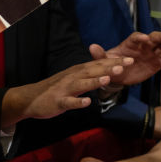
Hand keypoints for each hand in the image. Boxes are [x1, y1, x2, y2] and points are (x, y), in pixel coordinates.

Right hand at [1, 57, 130, 126]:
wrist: (30, 98)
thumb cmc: (54, 89)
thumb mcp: (73, 79)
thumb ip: (88, 76)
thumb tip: (106, 71)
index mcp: (76, 72)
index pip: (97, 64)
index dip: (113, 61)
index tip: (130, 58)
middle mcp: (71, 78)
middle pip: (92, 71)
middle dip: (109, 66)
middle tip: (126, 63)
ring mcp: (64, 89)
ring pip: (81, 84)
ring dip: (94, 81)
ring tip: (108, 78)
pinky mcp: (58, 102)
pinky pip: (69, 102)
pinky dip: (78, 102)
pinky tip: (87, 102)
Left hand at [91, 31, 160, 86]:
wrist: (118, 76)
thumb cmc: (111, 64)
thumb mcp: (104, 61)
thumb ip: (100, 55)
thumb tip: (92, 47)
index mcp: (130, 44)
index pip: (135, 37)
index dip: (140, 37)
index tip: (144, 38)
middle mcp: (143, 46)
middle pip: (153, 38)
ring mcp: (151, 54)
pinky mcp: (157, 63)